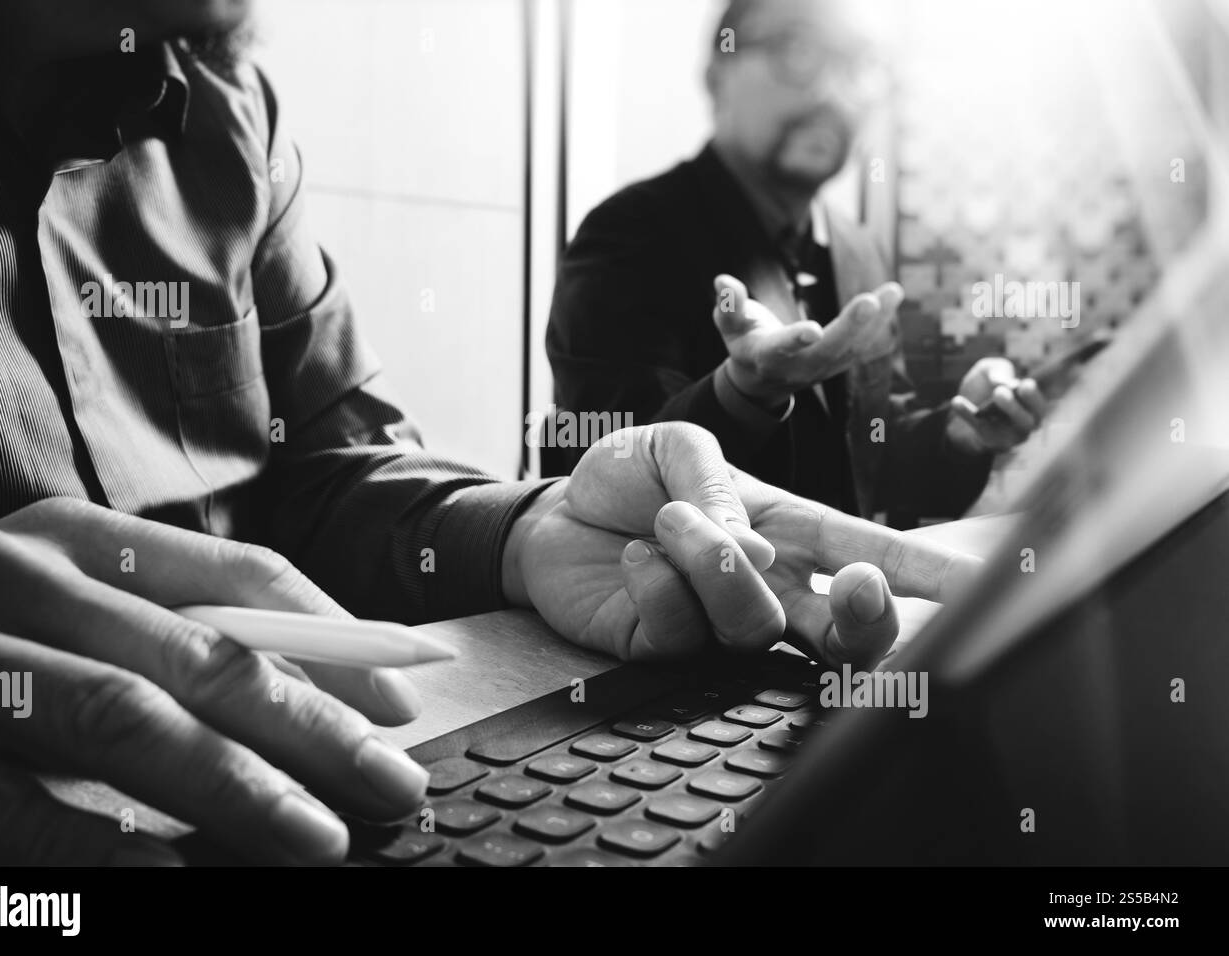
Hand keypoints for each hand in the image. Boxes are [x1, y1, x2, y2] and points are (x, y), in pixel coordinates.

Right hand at [0, 498, 428, 865]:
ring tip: (317, 838)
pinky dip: (93, 843)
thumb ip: (179, 632)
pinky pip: (5, 801)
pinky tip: (172, 878)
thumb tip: (323, 688)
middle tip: (392, 783)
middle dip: (312, 725)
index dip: (336, 638)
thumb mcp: (77, 610)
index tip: (406, 698)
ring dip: (232, 785)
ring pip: (121, 718)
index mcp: (82, 539)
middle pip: (200, 653)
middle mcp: (22, 580)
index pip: (241, 579)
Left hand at [504, 423, 980, 665]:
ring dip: (716, 564)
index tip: (990, 587)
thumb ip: (720, 488)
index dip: (931, 574)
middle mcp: (769, 585)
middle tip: (858, 588)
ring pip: (759, 628)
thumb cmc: (632, 476)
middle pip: (844, 631)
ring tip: (669, 520)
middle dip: (869, 620)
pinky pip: (683, 630)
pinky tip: (638, 555)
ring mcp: (720, 622)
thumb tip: (755, 552)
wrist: (555, 515)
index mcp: (790, 530)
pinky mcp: (668, 647)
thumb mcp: (679, 448)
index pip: (872, 553)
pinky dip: (659, 580)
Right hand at [713, 274, 903, 404]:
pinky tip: (893, 295)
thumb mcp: (729, 326)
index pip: (781, 349)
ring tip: (892, 291)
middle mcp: (799, 366)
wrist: (764, 378)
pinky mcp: (840, 362)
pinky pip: (863, 343)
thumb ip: (728, 305)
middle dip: (849, 326)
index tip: (812, 330)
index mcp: (767, 357)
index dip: (795, 340)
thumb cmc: (744, 342)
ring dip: (875, 321)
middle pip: (827, 349)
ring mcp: (823, 367)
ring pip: (852, 346)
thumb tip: (723, 281)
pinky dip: (881, 321)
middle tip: (869, 302)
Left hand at [948, 357, 1047, 453]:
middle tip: (1000, 391)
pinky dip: (967, 415)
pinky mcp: (986, 440)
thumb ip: (998, 370)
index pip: (1038, 406)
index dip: (1033, 397)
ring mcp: (1006, 436)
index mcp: (1031, 408)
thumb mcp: (991, 369)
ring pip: (1005, 432)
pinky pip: (977, 429)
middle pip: (1025, 422)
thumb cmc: (985, 384)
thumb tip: (1001, 382)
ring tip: (988, 396)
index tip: (1025, 384)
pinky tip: (956, 401)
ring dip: (995, 414)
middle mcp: (1023, 425)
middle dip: (1014, 407)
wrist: (961, 403)